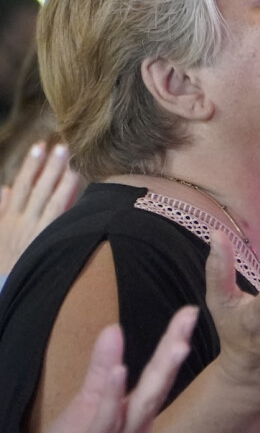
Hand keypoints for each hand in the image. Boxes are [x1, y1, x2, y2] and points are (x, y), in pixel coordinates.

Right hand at [0, 141, 81, 276]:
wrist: (4, 287)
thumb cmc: (5, 263)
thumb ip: (0, 210)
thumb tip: (5, 188)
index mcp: (8, 219)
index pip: (20, 186)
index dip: (30, 166)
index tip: (39, 147)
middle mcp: (21, 222)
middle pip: (36, 188)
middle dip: (48, 167)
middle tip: (61, 146)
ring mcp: (35, 232)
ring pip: (49, 200)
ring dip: (60, 179)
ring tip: (72, 160)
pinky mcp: (47, 242)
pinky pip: (58, 217)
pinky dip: (67, 201)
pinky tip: (78, 189)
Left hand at [12, 307, 196, 432]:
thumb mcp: (88, 399)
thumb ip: (102, 367)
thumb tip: (114, 329)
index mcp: (137, 412)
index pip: (159, 372)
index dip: (173, 341)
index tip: (189, 311)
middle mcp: (136, 425)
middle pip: (160, 384)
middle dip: (175, 350)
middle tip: (189, 318)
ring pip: (144, 404)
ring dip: (161, 374)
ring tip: (176, 344)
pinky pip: (106, 421)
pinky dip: (114, 396)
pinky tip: (120, 372)